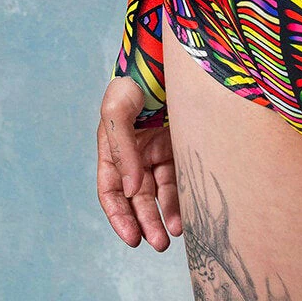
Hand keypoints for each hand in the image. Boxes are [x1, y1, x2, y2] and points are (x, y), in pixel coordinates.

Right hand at [96, 76, 181, 251]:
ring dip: (166, 214)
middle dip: (146, 222)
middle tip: (158, 243)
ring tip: (175, 232)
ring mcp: (158, 151)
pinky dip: (183, 196)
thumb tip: (129, 188)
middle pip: (137, 198)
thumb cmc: (136, 80)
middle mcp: (135, 155)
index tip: (132, 237)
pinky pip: (181, 177)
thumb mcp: (117, 110)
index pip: (111, 192)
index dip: (119, 217)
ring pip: (161, 192)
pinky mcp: (181, 146)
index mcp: (113, 149)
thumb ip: (122, 149)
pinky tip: (190, 212)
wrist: (166, 57)